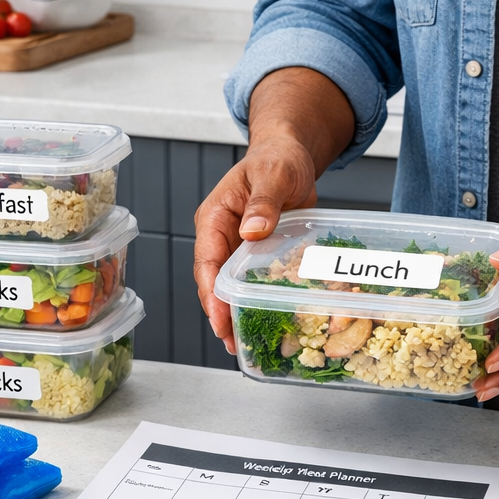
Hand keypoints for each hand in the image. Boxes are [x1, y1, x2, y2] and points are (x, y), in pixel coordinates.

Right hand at [193, 66, 355, 351]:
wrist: (291, 155)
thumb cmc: (277, 158)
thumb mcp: (273, 175)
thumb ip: (263, 203)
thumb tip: (251, 231)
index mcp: (215, 219)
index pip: (206, 263)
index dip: (211, 295)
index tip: (219, 320)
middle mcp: (221, 237)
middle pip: (213, 282)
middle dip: (220, 314)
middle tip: (233, 343)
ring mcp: (237, 247)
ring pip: (230, 286)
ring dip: (235, 313)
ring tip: (246, 343)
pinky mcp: (256, 254)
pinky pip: (252, 281)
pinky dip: (255, 300)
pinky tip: (266, 320)